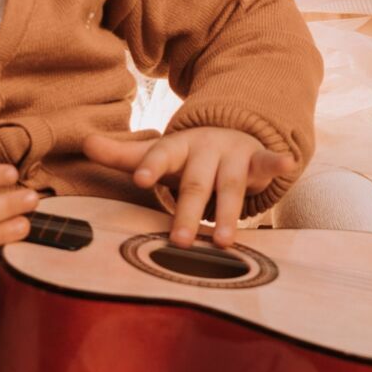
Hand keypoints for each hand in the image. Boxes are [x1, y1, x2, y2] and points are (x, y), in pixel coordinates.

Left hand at [85, 127, 297, 247]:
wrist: (228, 130)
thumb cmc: (184, 154)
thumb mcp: (156, 152)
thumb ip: (121, 154)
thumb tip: (83, 142)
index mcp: (175, 146)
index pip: (160, 156)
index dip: (151, 167)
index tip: (141, 181)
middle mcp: (203, 148)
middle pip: (193, 182)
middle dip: (187, 211)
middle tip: (177, 242)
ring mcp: (231, 153)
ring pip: (229, 184)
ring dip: (227, 212)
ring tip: (222, 242)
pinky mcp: (255, 159)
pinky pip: (267, 162)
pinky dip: (276, 163)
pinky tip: (287, 163)